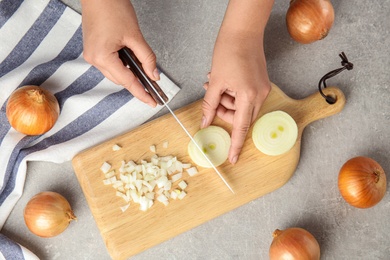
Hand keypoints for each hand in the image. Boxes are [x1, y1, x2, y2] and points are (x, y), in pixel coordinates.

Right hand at [81, 0, 158, 106]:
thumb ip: (146, 58)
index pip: (127, 81)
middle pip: (120, 79)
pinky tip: (132, 62)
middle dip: (137, 83)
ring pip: (115, 72)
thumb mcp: (135, 36)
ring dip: (129, 73)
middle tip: (153, 89)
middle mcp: (93, 58)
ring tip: (144, 72)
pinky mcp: (93, 49)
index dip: (141, 93)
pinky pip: (110, 64)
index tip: (151, 102)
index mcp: (102, 57)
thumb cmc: (112, 7)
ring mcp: (91, 54)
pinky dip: (122, 65)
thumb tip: (154, 74)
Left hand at [201, 0, 273, 163]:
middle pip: (240, 117)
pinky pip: (245, 97)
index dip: (236, 144)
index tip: (233, 158)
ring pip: (242, 107)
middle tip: (213, 100)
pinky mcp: (261, 83)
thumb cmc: (229, 51)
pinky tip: (224, 82)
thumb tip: (205, 121)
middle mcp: (260, 95)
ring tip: (216, 84)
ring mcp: (262, 88)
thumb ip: (209, 104)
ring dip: (227, 101)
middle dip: (224, 112)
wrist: (243, 32)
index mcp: (249, 96)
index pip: (241, 127)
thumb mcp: (215, 81)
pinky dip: (233, 95)